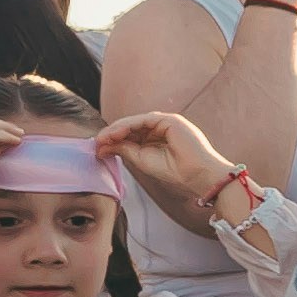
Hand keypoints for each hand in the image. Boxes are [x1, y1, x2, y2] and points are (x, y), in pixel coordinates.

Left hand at [92, 109, 243, 223]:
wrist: (199, 176)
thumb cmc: (177, 172)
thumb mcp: (143, 160)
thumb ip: (125, 150)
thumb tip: (103, 146)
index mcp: (158, 138)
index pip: (131, 134)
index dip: (113, 140)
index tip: (98, 149)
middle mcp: (162, 128)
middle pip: (130, 126)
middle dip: (111, 134)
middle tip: (96, 143)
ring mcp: (167, 122)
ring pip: (134, 122)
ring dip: (116, 130)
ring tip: (102, 140)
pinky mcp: (170, 120)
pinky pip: (143, 120)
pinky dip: (127, 126)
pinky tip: (115, 135)